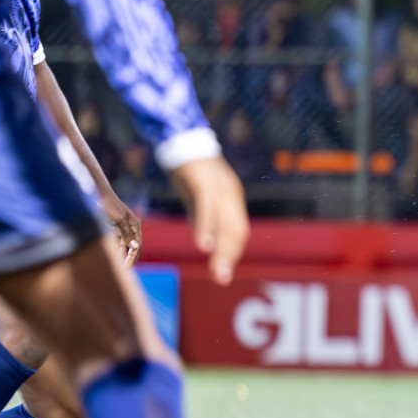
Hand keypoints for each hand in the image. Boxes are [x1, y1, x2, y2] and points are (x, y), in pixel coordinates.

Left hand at [99, 193, 141, 267]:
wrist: (97, 192)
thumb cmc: (108, 203)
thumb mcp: (117, 219)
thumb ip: (126, 233)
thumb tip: (136, 247)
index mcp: (135, 225)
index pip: (137, 246)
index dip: (132, 258)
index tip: (126, 270)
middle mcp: (131, 227)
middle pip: (132, 247)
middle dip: (128, 259)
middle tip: (122, 272)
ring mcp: (122, 227)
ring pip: (123, 245)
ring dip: (120, 256)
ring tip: (116, 268)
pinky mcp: (113, 226)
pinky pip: (116, 241)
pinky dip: (114, 249)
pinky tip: (110, 257)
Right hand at [168, 156, 248, 285]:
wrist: (180, 136)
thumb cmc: (188, 168)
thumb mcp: (196, 197)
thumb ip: (201, 217)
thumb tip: (204, 239)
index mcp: (230, 199)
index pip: (237, 231)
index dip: (231, 252)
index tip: (223, 273)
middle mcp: (230, 194)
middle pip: (236, 230)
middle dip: (229, 257)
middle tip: (222, 280)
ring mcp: (219, 187)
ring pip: (225, 222)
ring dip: (222, 249)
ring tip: (218, 272)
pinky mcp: (204, 181)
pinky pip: (207, 208)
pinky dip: (206, 228)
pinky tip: (202, 246)